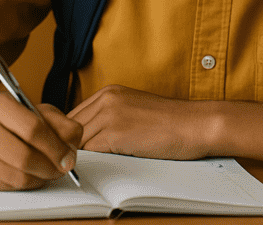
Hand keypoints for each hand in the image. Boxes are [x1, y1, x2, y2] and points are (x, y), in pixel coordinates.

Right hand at [0, 91, 83, 189]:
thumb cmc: (8, 119)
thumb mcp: (34, 109)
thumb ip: (59, 122)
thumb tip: (73, 143)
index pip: (33, 128)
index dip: (56, 146)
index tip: (69, 156)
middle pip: (25, 157)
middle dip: (51, 166)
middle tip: (63, 168)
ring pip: (18, 176)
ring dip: (42, 177)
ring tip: (50, 171)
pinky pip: (9, 186)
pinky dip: (28, 183)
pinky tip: (33, 174)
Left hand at [69, 84, 215, 159]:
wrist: (193, 124)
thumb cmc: (169, 123)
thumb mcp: (133, 110)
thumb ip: (109, 118)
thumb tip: (88, 139)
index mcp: (109, 92)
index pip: (73, 115)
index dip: (69, 136)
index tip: (70, 150)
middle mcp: (106, 99)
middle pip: (70, 128)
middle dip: (69, 147)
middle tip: (70, 164)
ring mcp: (110, 114)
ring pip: (77, 142)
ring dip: (77, 157)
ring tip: (81, 170)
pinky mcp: (115, 133)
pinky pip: (90, 153)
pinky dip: (88, 164)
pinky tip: (93, 170)